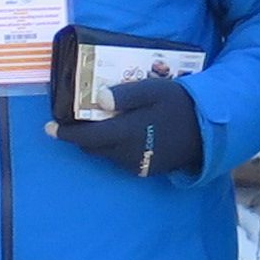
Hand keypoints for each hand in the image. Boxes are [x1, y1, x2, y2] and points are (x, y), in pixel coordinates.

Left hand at [58, 73, 203, 179]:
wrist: (210, 130)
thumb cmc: (180, 103)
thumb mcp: (153, 90)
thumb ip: (124, 94)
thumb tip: (98, 99)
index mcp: (127, 134)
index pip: (86, 139)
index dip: (64, 134)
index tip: (48, 128)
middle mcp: (128, 154)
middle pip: (93, 148)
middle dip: (81, 135)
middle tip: (78, 118)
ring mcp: (138, 165)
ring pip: (107, 154)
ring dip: (100, 141)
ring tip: (104, 122)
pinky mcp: (148, 170)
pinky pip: (122, 160)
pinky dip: (116, 147)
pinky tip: (125, 132)